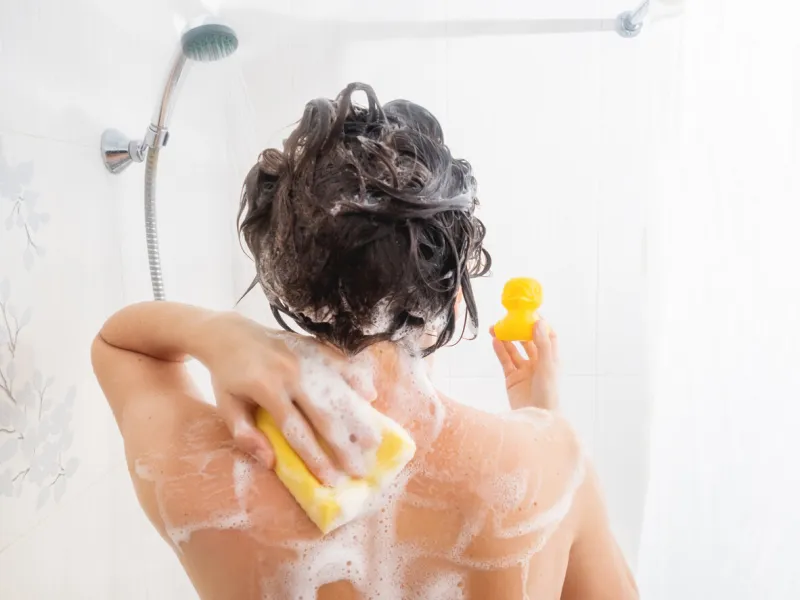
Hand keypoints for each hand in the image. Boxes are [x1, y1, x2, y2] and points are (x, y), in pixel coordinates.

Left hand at [199, 312, 378, 484]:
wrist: (229, 333)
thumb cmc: (228, 377)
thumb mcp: (226, 406)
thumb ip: (245, 434)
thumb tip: (271, 462)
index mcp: (267, 390)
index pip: (297, 431)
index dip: (316, 458)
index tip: (331, 481)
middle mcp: (291, 373)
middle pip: (324, 415)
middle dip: (343, 446)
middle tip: (360, 469)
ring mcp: (305, 358)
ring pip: (338, 391)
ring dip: (357, 417)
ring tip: (374, 441)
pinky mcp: (313, 346)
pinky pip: (340, 363)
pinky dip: (357, 378)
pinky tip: (370, 396)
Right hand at [490, 319, 558, 410]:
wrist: (536, 417)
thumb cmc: (548, 393)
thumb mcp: (548, 366)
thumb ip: (542, 344)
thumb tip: (538, 322)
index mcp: (551, 358)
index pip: (547, 336)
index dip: (540, 324)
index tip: (530, 313)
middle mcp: (538, 363)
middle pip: (528, 341)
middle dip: (518, 330)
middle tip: (508, 319)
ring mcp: (524, 370)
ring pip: (514, 350)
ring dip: (506, 339)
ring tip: (496, 328)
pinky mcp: (512, 378)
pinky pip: (505, 361)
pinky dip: (500, 351)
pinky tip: (495, 341)